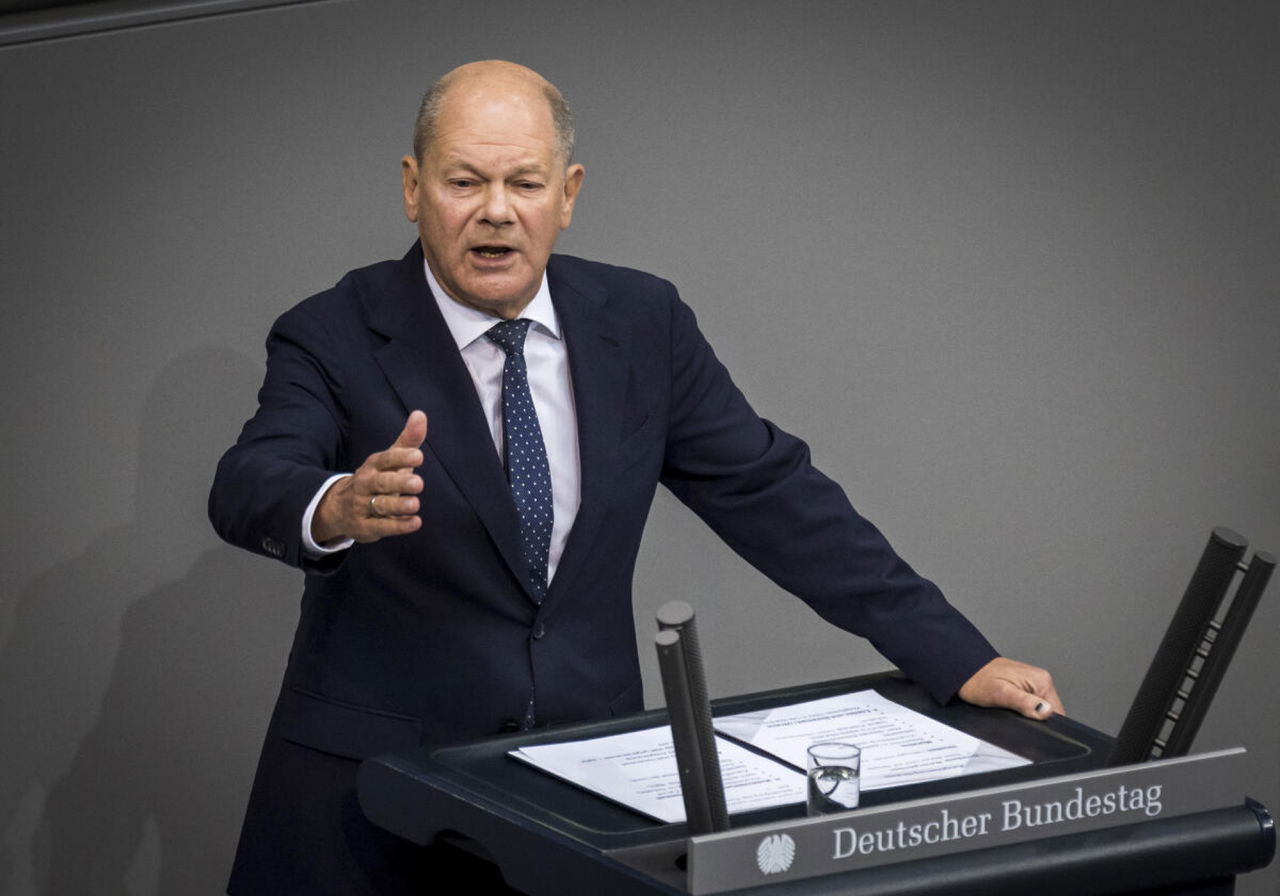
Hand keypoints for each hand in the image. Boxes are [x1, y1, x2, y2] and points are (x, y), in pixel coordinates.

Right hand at [311, 411, 426, 544]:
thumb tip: (420, 414)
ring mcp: (363, 506)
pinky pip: (381, 527)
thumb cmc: (377, 478)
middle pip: (382, 483)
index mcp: (373, 465)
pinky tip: (415, 523)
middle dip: (399, 483)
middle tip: (418, 483)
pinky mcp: (365, 527)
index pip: (386, 459)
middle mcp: (366, 484)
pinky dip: (398, 526)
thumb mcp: (390, 459)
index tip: (419, 456)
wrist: (340, 507)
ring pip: (380, 505)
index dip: (401, 458)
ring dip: (398, 505)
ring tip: (415, 504)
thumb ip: (408, 440)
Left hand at [957, 657, 1063, 719]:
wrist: (965, 670)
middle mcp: (1041, 680)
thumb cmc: (978, 680)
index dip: (1045, 724)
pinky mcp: (1025, 687)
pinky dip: (1023, 710)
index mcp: (1041, 681)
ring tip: (1010, 712)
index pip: (1057, 712)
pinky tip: (1010, 709)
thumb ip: (1025, 703)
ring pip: (1039, 710)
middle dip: (1035, 721)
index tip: (1030, 727)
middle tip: (1014, 717)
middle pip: (1049, 712)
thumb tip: (1047, 711)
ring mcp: (1033, 683)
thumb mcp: (1000, 694)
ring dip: (1028, 716)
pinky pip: (1031, 704)